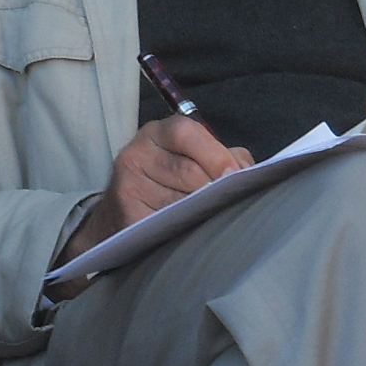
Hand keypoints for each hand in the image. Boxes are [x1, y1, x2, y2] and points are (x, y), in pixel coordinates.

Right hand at [50, 115, 253, 296]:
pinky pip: (165, 225)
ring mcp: (127, 185)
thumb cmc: (167, 184)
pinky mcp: (126, 215)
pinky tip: (194, 232)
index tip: (235, 175)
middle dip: (215, 189)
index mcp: (156, 133)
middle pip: (188, 172)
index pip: (186, 133)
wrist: (117, 217)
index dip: (215, 155)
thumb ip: (224, 157)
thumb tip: (247, 172)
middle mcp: (136, 154)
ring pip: (180, 202)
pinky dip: (186, 230)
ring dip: (204, 212)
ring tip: (216, 218)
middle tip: (231, 202)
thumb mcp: (192, 158)